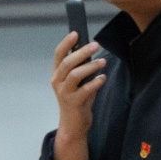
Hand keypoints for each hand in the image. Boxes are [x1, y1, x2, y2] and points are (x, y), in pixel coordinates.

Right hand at [50, 31, 106, 159]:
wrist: (73, 126)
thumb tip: (91, 52)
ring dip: (90, 66)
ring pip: (75, 75)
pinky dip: (95, 83)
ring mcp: (64, 93)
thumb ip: (81, 69)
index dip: (66, 43)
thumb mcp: (77, 83)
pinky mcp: (73, 103)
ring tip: (103, 62)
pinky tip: (103, 78)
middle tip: (96, 45)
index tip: (76, 33)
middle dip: (82, 52)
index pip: (59, 55)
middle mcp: (57, 82)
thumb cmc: (77, 101)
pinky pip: (85, 90)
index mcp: (57, 74)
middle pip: (67, 63)